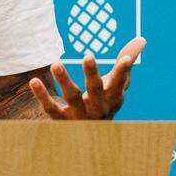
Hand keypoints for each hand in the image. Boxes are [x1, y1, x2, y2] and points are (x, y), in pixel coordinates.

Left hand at [28, 37, 145, 119]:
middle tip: (88, 55)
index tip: (125, 59)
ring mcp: (80, 116)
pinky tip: (34, 81)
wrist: (92, 137)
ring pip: (72, 98)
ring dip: (65, 81)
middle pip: (95, 90)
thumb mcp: (116, 84)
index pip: (119, 83)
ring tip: (56, 63)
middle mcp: (98, 108)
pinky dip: (43, 95)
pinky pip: (51, 109)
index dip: (123, 72)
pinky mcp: (62, 121)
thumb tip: (142, 39)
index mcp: (113, 97)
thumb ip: (127, 61)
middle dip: (93, 74)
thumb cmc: (105, 101)